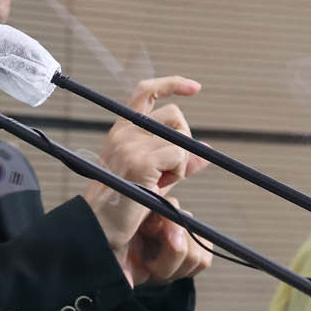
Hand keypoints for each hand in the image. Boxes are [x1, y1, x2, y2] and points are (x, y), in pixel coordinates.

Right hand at [86, 77, 207, 283]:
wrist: (103, 227)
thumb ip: (179, 160)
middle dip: (182, 141)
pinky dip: (178, 174)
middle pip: (175, 116)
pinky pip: (179, 157)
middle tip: (167, 172)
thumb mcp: (156, 176)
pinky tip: (160, 187)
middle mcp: (124, 131)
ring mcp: (131, 144)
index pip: (146, 91)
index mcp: (122, 129)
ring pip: (180, 139)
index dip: (172, 84)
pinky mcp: (141, 161)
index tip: (196, 87)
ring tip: (159, 183)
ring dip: (179, 163)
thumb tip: (206, 150)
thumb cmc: (128, 204)